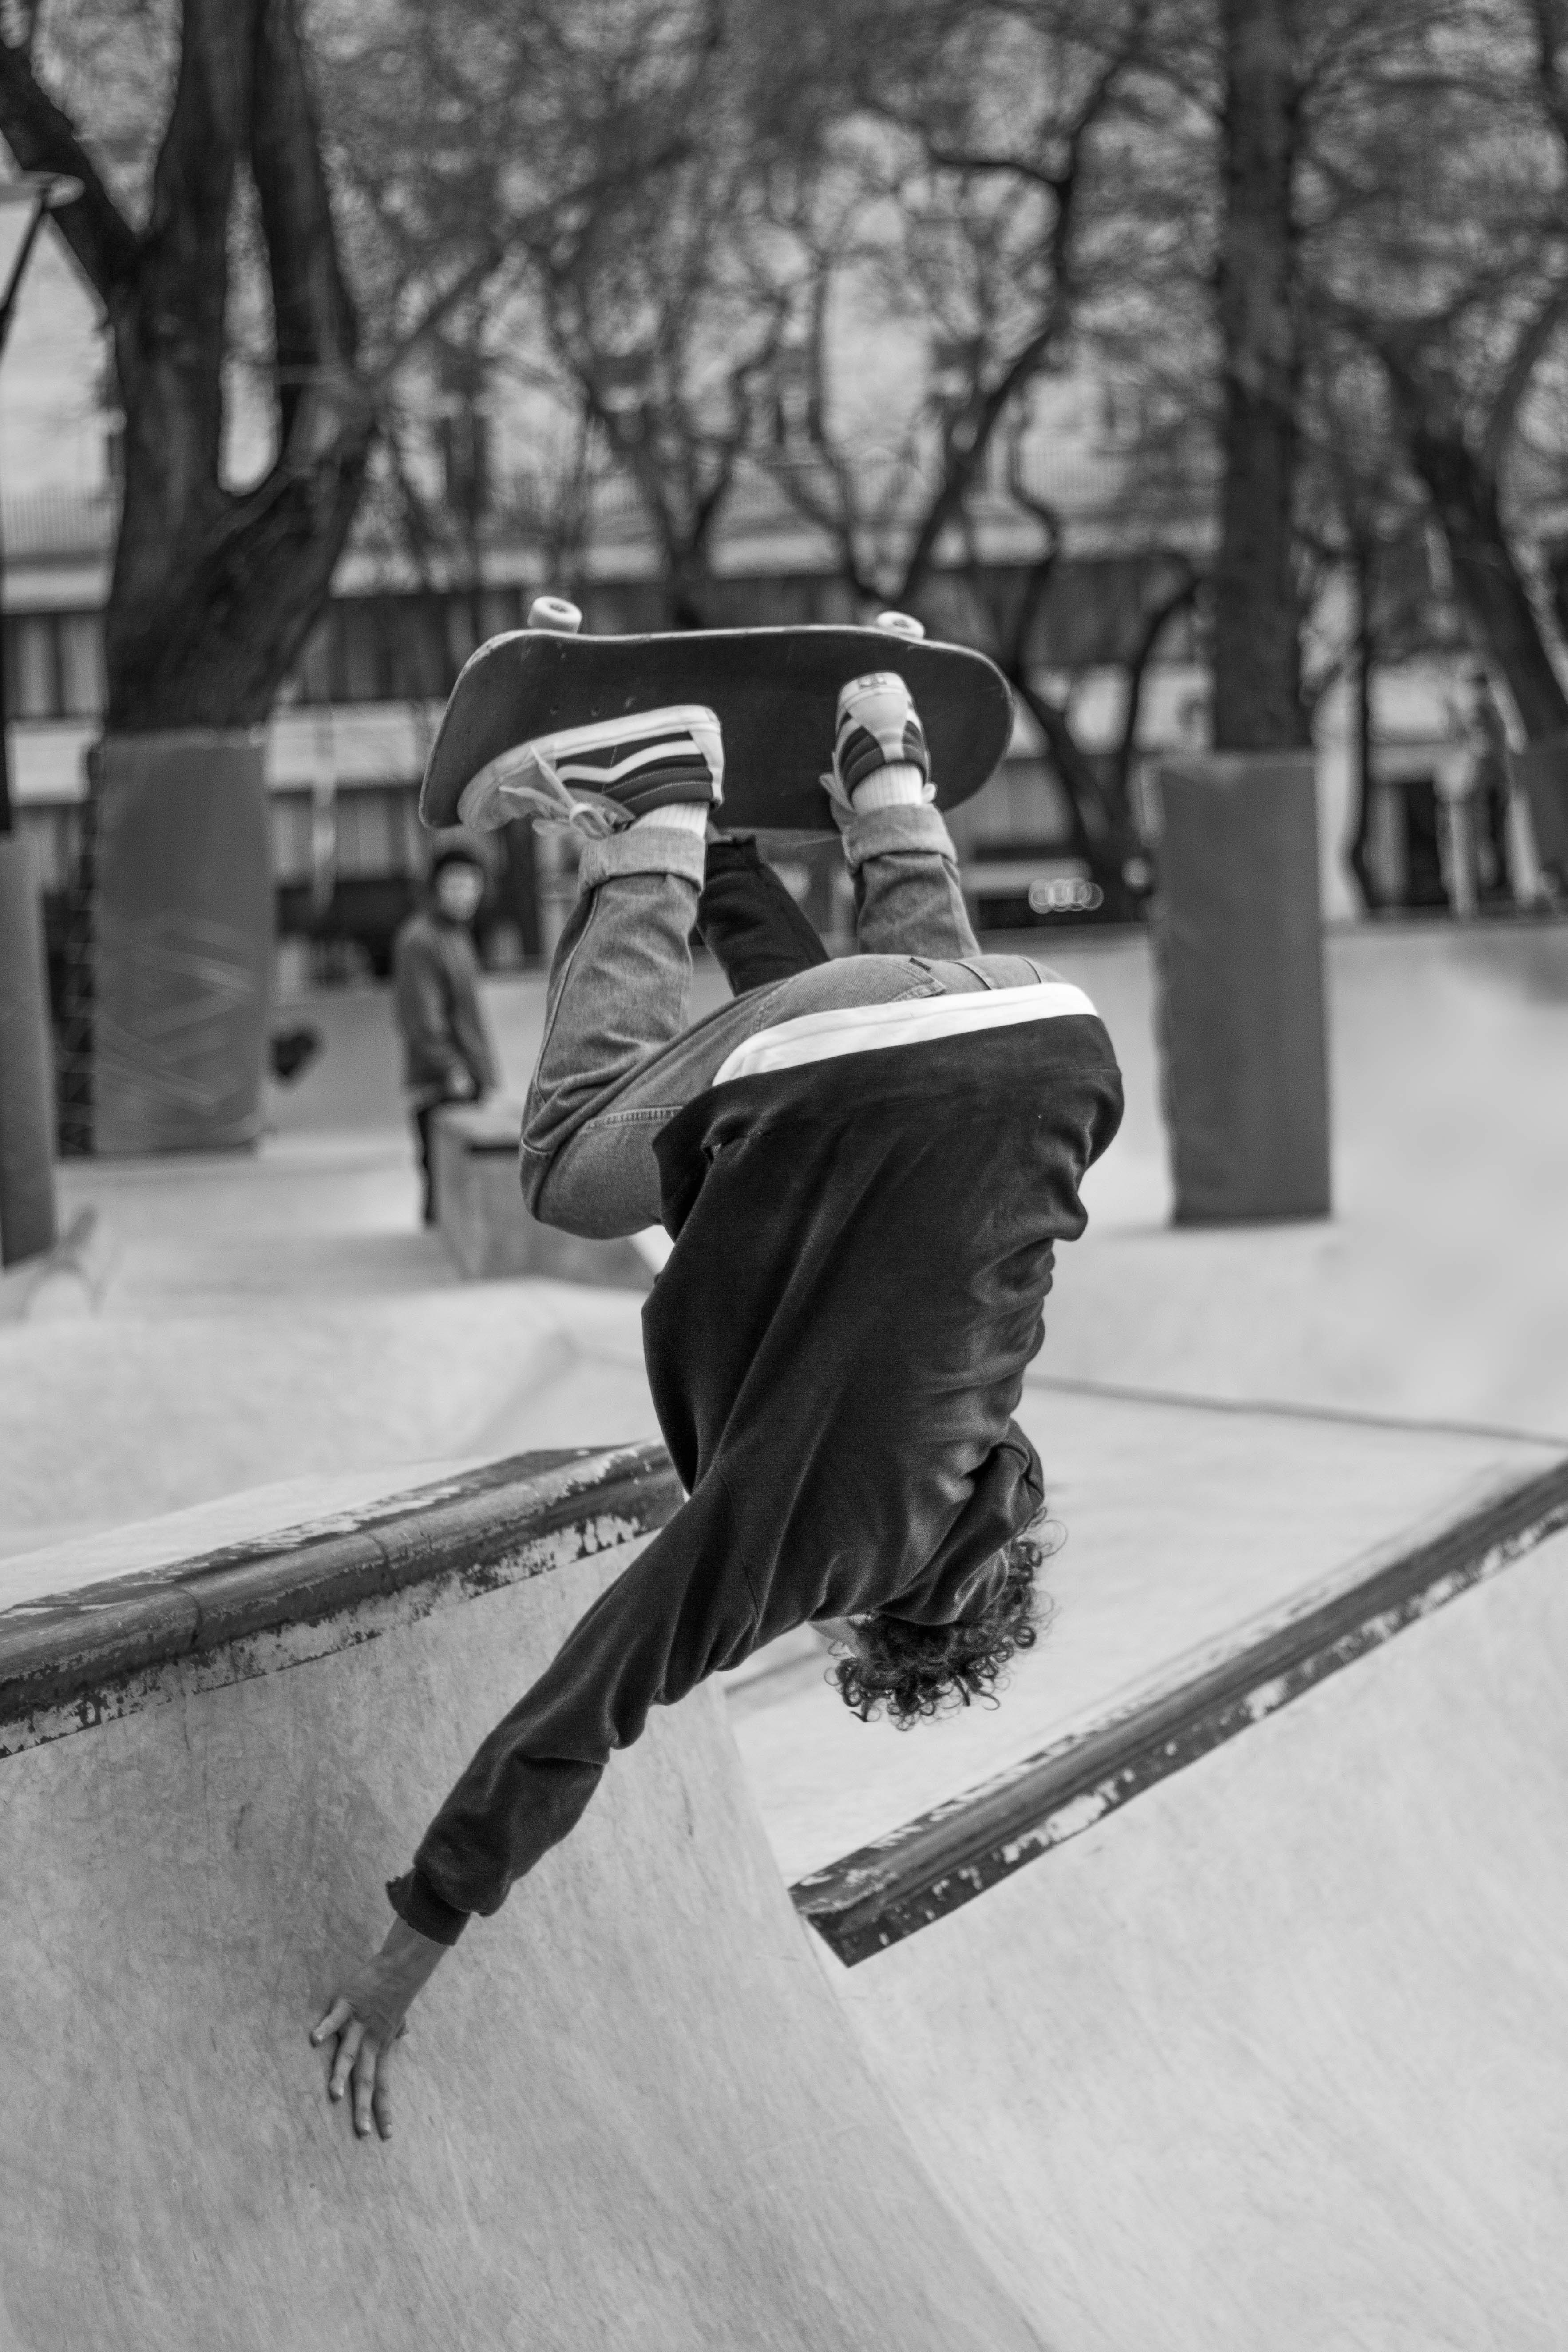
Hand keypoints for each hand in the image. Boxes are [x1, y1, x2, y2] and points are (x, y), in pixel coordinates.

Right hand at [310, 1917, 447, 2140]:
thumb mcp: (399, 2018)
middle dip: (363, 2105)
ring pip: (348, 2053)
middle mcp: (371, 2041)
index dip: (384, 2109)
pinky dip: (326, 2028)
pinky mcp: (348, 2004)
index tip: (386, 2135)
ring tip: (334, 2094)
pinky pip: (335, 2019)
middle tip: (361, 2131)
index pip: (383, 2084)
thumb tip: (402, 2036)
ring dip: (341, 2074)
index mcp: (381, 2048)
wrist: (400, 1969)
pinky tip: (314, 2040)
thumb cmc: (395, 1995)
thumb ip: (397, 2031)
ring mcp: (359, 2024)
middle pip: (366, 2078)